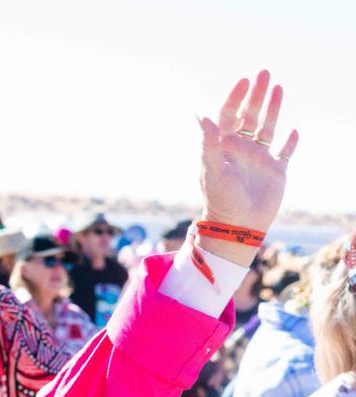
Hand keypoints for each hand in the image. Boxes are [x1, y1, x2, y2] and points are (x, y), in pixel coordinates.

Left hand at [198, 70, 298, 236]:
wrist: (237, 226)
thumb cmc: (220, 198)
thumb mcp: (211, 168)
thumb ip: (208, 141)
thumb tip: (201, 114)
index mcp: (224, 147)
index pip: (229, 115)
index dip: (236, 98)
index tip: (244, 80)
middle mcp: (241, 150)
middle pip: (250, 116)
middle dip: (257, 95)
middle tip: (264, 73)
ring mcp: (259, 160)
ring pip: (268, 129)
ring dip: (273, 109)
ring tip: (279, 87)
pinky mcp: (276, 172)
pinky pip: (285, 154)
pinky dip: (290, 143)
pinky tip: (294, 131)